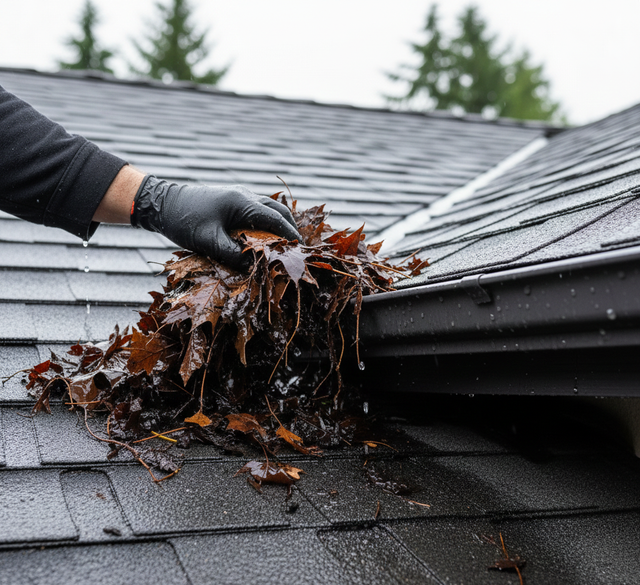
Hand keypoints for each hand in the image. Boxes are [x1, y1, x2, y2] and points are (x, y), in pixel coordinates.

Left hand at [130, 176, 299, 266]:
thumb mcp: (208, 241)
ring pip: (268, 209)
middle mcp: (245, 196)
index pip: (276, 219)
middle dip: (289, 229)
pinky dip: (266, 223)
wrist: (161, 202)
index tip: (301, 249)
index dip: (290, 235)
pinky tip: (261, 238)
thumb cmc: (184, 220)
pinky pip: (257, 211)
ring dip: (278, 225)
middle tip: (296, 249)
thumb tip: (253, 269)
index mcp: (243, 203)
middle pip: (278, 211)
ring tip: (283, 245)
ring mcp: (239, 197)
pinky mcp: (231, 201)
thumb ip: (232, 255)